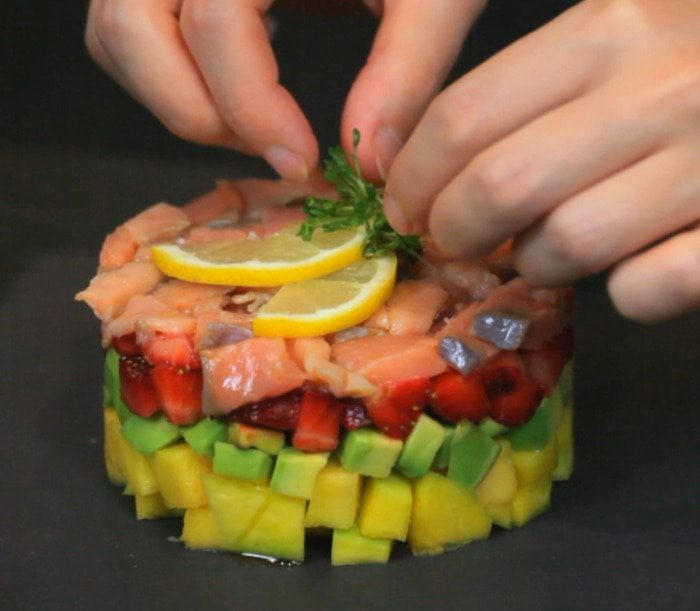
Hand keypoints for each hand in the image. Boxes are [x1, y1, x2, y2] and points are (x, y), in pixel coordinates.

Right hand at [85, 0, 484, 181]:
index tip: (304, 162)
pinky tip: (238, 79)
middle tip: (273, 147)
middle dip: (200, 114)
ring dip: (179, 101)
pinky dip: (168, 75)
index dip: (253, 110)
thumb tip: (368, 161)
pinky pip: (125, 29)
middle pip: (131, 31)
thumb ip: (406, 70)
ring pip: (116, 35)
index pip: (215, 24)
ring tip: (258, 120)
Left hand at [384, 0, 699, 321]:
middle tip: (450, 238)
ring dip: (535, 262)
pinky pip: (645, 290)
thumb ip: (503, 78)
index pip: (464, 118)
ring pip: (567, 244)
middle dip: (453, 230)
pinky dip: (622, 291)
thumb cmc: (687, 54)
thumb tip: (386, 147)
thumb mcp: (606, 25)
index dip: (414, 178)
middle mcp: (668, 83)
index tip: (403, 206)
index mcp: (613, 21)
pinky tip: (628, 264)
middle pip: (501, 187)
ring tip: (545, 245)